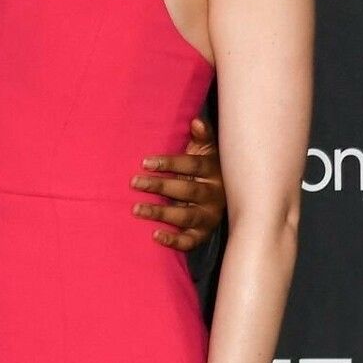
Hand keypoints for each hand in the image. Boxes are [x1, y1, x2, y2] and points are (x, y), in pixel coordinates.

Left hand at [131, 116, 223, 251]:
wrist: (228, 194)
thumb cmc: (205, 166)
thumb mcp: (206, 149)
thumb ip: (202, 136)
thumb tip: (196, 121)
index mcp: (213, 170)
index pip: (192, 165)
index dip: (169, 163)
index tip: (144, 163)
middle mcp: (214, 194)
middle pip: (188, 190)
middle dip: (160, 186)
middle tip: (134, 183)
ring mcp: (209, 215)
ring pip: (186, 216)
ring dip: (161, 213)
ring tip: (136, 209)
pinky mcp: (203, 233)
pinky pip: (191, 240)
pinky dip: (175, 241)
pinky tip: (156, 236)